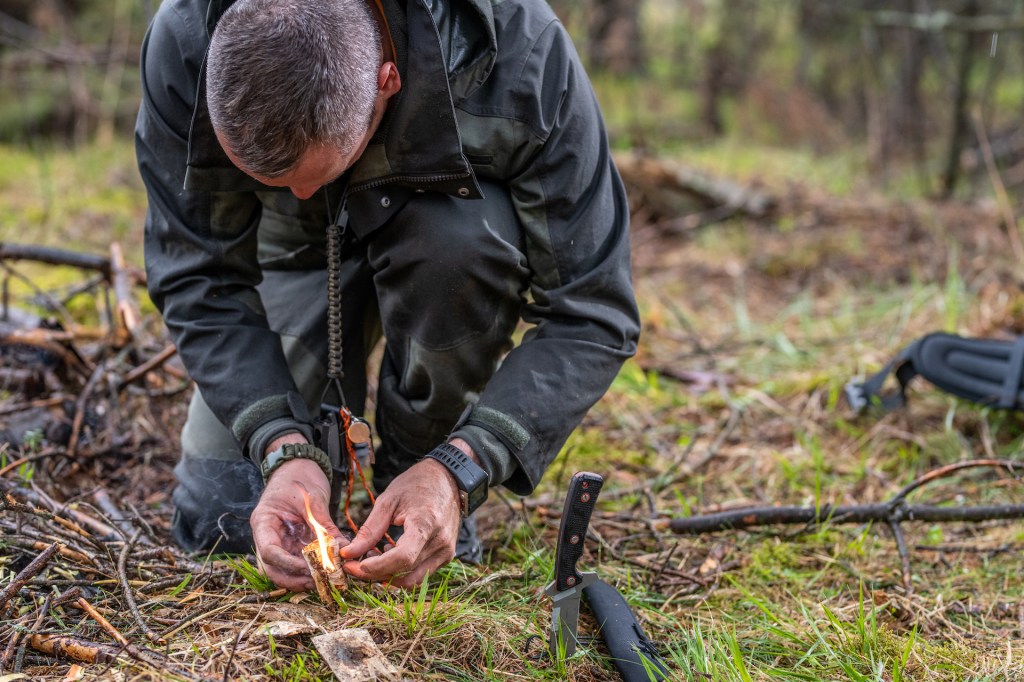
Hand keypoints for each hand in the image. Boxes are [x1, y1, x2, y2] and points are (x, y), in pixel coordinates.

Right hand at [250, 454, 342, 591]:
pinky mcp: (293, 544)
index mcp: (264, 522)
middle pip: (273, 568)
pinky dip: (312, 568)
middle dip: (294, 578)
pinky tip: (329, 571)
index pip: (269, 551)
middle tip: (319, 581)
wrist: (298, 466)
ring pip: (284, 570)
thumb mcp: (312, 498)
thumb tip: (341, 548)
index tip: (309, 569)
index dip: (288, 564)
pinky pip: (299, 562)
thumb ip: (323, 524)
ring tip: (326, 579)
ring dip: (303, 578)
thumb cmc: (299, 477)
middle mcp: (268, 536)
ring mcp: (280, 541)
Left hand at [339, 446, 467, 587]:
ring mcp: (446, 551)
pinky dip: (401, 570)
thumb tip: (348, 553)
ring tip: (373, 556)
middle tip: (353, 564)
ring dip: (388, 575)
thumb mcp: (388, 501)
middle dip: (375, 574)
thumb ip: (369, 530)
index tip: (353, 565)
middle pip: (405, 572)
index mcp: (426, 524)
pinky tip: (389, 552)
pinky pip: (421, 573)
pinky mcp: (446, 556)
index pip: (402, 558)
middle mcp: (440, 542)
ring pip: (412, 579)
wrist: (447, 479)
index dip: (376, 567)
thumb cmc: (416, 485)